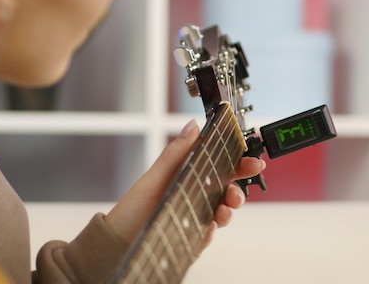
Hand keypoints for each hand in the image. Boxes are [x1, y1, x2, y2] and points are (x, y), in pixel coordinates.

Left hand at [106, 119, 265, 247]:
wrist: (115, 242)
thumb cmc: (132, 209)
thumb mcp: (154, 177)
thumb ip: (176, 153)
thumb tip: (193, 126)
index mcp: (189, 178)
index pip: (221, 169)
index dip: (239, 165)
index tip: (253, 163)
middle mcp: (195, 198)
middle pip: (226, 193)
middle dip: (237, 193)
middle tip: (234, 194)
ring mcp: (194, 219)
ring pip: (222, 215)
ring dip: (227, 213)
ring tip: (222, 212)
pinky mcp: (190, 240)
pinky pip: (207, 237)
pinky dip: (210, 233)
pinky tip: (207, 229)